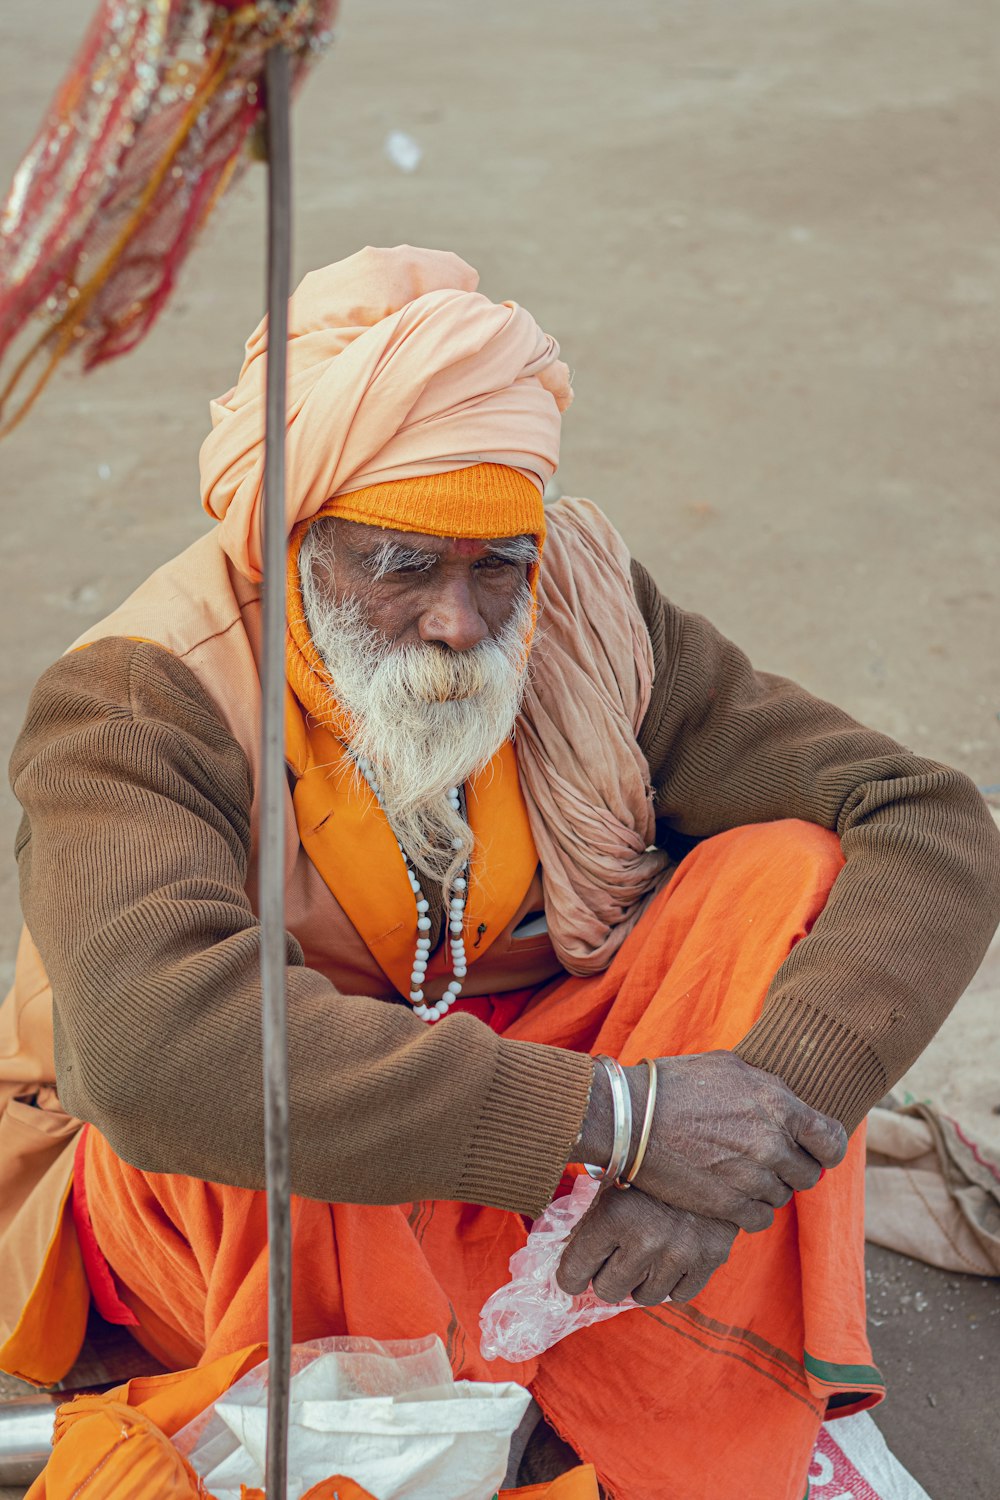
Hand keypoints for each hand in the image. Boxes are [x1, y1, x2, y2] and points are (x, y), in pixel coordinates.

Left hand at [557, 1184, 737, 1305]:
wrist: (709, 1152)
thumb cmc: (650, 1169)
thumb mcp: (611, 1183)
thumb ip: (586, 1220)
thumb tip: (559, 1257)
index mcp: (614, 1215)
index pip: (575, 1272)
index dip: (571, 1276)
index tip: (575, 1275)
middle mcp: (647, 1237)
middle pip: (608, 1290)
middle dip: (607, 1276)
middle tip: (614, 1259)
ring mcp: (681, 1251)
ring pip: (645, 1297)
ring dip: (641, 1281)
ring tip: (645, 1255)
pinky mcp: (711, 1258)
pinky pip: (680, 1295)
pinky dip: (673, 1282)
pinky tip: (670, 1257)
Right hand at [575, 1050, 846, 1233]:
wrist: (630, 1118)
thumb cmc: (675, 1084)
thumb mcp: (729, 1067)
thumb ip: (767, 1087)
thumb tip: (786, 1101)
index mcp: (779, 1104)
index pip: (831, 1140)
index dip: (826, 1150)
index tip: (815, 1152)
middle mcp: (773, 1143)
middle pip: (808, 1174)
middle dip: (790, 1169)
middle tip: (762, 1160)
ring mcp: (752, 1177)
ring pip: (781, 1197)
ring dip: (764, 1189)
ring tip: (735, 1172)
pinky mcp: (729, 1205)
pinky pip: (759, 1219)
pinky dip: (748, 1211)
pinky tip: (728, 1194)